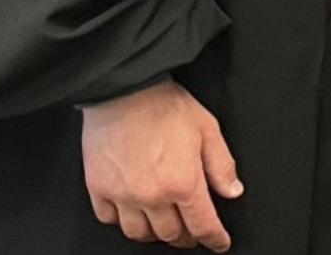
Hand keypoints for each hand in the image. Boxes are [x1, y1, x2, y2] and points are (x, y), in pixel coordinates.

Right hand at [80, 79, 242, 249]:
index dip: (215, 239)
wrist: (124, 91)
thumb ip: (222, 165)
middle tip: (193, 232)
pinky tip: (133, 212)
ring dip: (156, 234)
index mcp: (183, 182)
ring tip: (165, 225)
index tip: (219, 243)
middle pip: (172, 234)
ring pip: (139, 233)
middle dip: (187, 238)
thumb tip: (232, 191)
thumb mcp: (208, 129)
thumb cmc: (165, 105)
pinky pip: (110, 220)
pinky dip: (123, 222)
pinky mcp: (99, 189)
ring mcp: (122, 195)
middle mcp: (152, 196)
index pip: (203, 224)